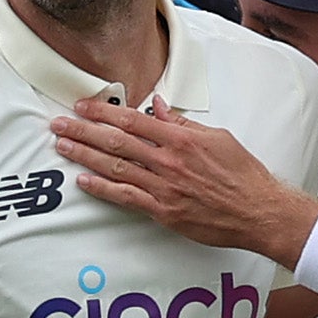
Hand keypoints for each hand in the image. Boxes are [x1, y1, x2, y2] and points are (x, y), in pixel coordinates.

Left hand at [52, 98, 317, 261]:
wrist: (259, 211)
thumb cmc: (242, 174)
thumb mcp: (217, 137)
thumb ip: (184, 123)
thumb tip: (160, 105)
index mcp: (181, 138)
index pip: (133, 120)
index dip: (103, 111)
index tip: (82, 106)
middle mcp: (168, 160)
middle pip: (116, 142)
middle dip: (83, 130)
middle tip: (58, 124)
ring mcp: (164, 187)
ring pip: (115, 168)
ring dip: (84, 156)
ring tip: (62, 146)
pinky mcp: (164, 212)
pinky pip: (126, 198)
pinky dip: (102, 189)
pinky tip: (83, 181)